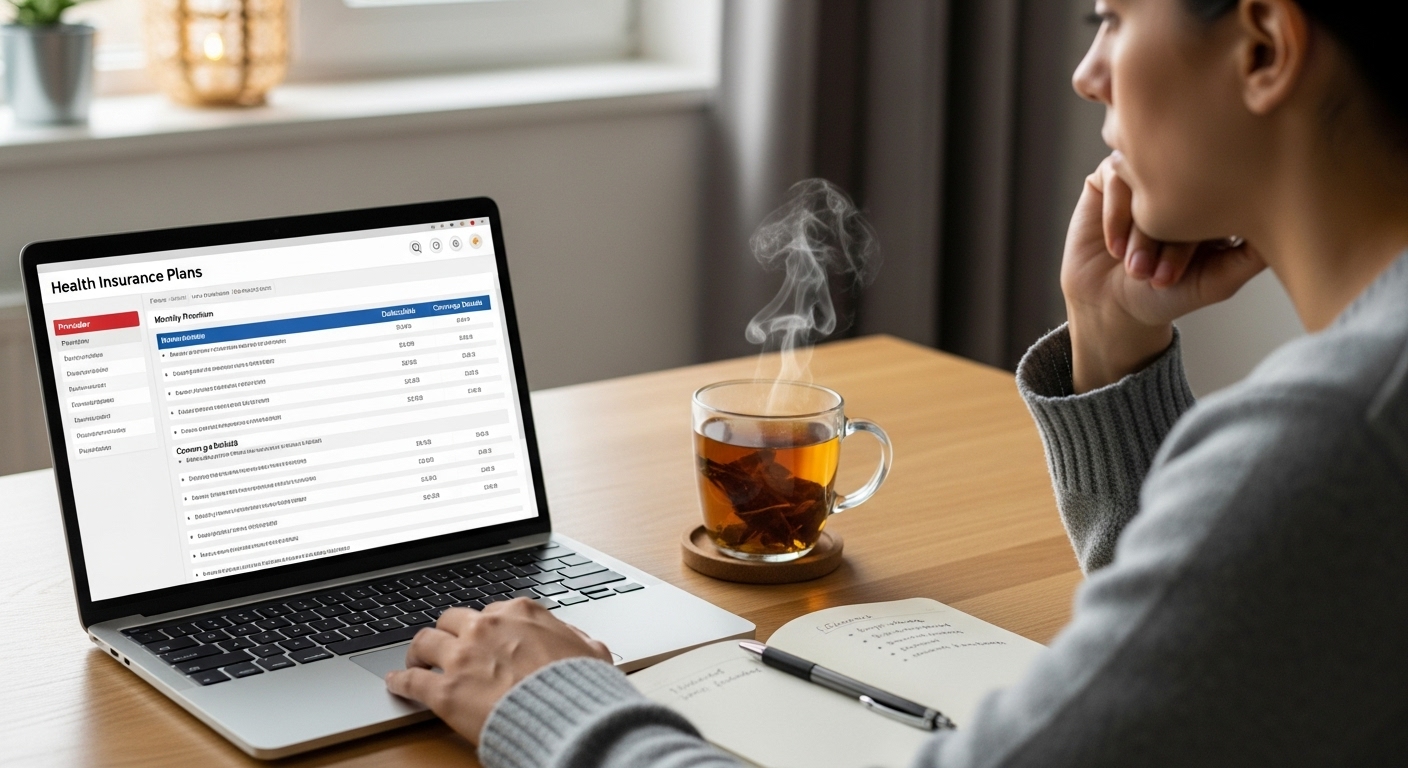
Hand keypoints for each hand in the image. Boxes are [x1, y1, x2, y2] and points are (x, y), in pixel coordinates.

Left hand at [385, 599, 611, 742]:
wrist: (568, 717)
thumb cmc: (581, 687)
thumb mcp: (591, 651)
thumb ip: (576, 640)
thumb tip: (577, 640)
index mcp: (520, 613)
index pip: (492, 611)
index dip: (485, 627)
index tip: (483, 637)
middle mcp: (486, 627)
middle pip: (452, 619)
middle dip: (448, 631)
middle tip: (444, 644)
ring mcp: (463, 657)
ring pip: (425, 641)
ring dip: (418, 650)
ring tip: (414, 659)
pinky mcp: (445, 691)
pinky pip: (411, 680)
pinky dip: (400, 680)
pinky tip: (395, 682)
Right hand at [1061, 154, 1265, 391]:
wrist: (1110, 304)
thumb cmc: (1166, 294)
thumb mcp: (1217, 281)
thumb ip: (1252, 255)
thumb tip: (1289, 220)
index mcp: (1215, 200)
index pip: (1218, 196)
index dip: (1196, 236)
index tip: (1174, 278)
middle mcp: (1182, 181)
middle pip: (1182, 188)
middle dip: (1165, 237)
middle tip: (1154, 277)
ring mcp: (1145, 175)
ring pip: (1147, 183)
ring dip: (1140, 230)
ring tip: (1135, 268)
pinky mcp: (1111, 176)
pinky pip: (1115, 176)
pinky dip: (1116, 216)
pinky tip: (1115, 248)